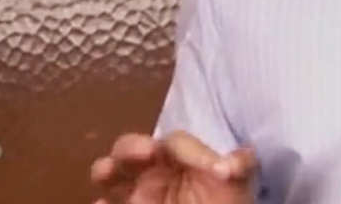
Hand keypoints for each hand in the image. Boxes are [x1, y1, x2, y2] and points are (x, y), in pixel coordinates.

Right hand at [90, 131, 256, 203]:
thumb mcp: (238, 185)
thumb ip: (239, 167)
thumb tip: (235, 162)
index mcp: (181, 156)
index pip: (175, 142)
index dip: (181, 148)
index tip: (182, 154)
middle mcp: (154, 169)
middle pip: (132, 149)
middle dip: (131, 147)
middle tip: (143, 153)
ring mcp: (139, 193)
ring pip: (112, 175)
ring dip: (105, 169)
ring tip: (105, 172)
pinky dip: (101, 203)